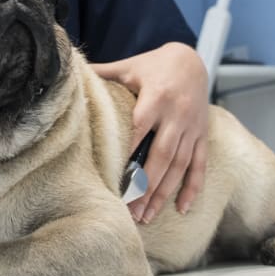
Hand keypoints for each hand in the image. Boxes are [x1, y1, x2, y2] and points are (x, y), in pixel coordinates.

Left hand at [91, 42, 208, 222]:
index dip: (128, 154)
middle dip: (146, 186)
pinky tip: (182, 209)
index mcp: (156, 97)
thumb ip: (103, 74)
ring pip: (180, 165)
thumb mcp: (129, 66)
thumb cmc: (154, 64)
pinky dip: (192, 188)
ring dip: (164, 193)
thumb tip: (71, 75)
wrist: (192, 59)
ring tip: (147, 216)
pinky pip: (199, 165)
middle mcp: (177, 115)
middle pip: (162, 156)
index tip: (113, 179)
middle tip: (131, 212)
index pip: (140, 129)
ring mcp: (192, 127)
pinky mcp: (202, 135)